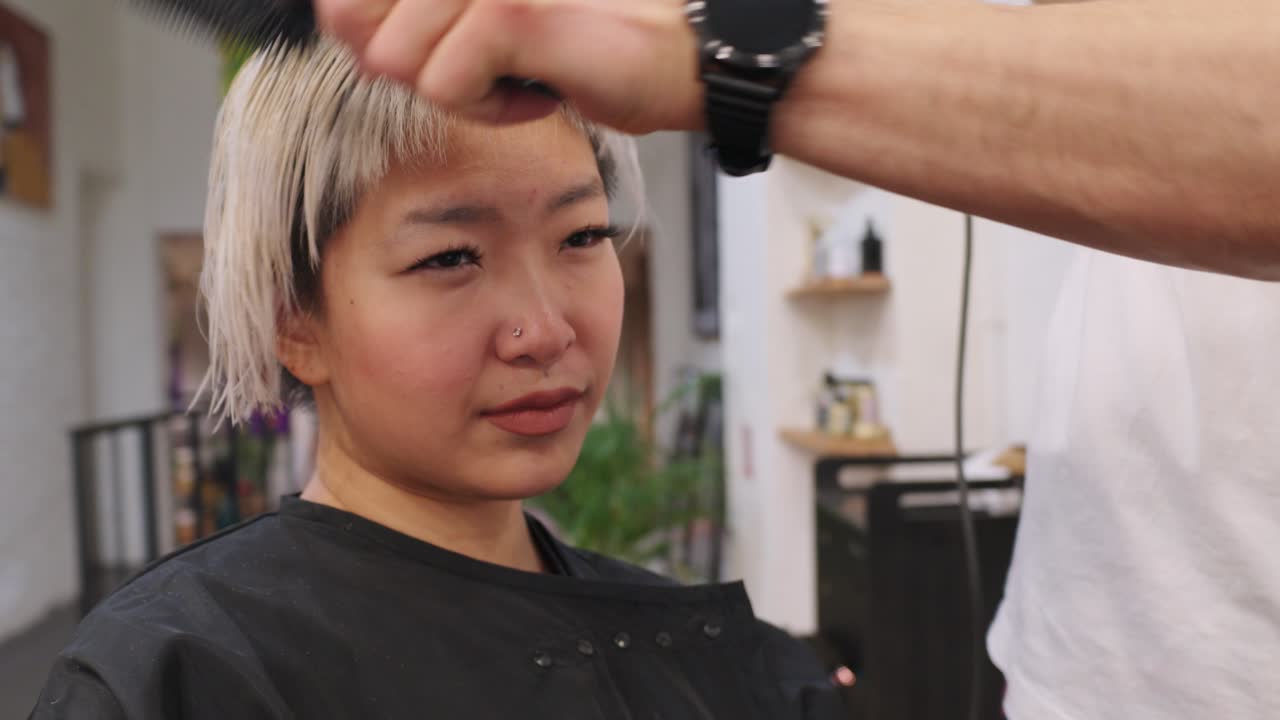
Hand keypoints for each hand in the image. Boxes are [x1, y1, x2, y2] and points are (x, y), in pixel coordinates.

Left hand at [314, 0, 703, 132]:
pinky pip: (444, 89)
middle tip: (488, 65)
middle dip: (418, 67)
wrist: (670, 58)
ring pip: (399, 64)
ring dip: (459, 92)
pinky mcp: (506, 12)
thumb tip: (346, 36)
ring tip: (518, 75)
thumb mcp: (478, 33)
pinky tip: (537, 91)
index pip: (342, 2)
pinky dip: (491, 111)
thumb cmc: (577, 45)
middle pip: (358, 29)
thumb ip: (407, 26)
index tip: (448, 49)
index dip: (373, 36)